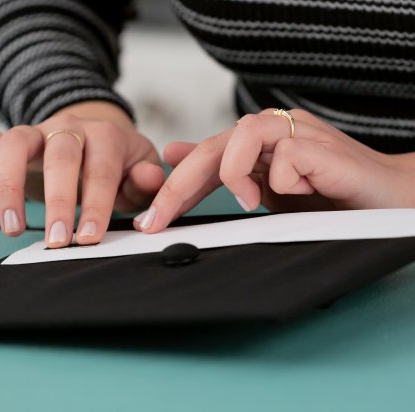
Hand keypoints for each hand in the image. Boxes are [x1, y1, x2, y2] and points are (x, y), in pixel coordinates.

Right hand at [0, 101, 163, 246]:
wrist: (95, 137)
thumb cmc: (117, 165)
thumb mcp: (139, 171)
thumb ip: (145, 180)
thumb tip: (146, 179)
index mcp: (105, 136)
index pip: (100, 169)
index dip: (95, 204)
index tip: (88, 237)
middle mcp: (68, 128)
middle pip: (59, 155)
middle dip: (58, 200)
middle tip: (56, 240)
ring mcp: (35, 131)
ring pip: (14, 142)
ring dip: (9, 185)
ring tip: (12, 227)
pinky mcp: (7, 140)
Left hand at [134, 108, 414, 232]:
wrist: (390, 201)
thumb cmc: (330, 200)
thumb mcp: (266, 194)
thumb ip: (224, 176)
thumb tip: (175, 155)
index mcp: (257, 146)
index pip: (205, 158)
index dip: (174, 186)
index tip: (150, 218)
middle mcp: (274, 133)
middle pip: (214, 146)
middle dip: (180, 185)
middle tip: (159, 219)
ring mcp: (299, 134)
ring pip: (245, 133)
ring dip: (233, 172)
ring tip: (246, 201)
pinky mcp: (322, 145)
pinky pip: (288, 154)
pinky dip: (284, 179)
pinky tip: (300, 192)